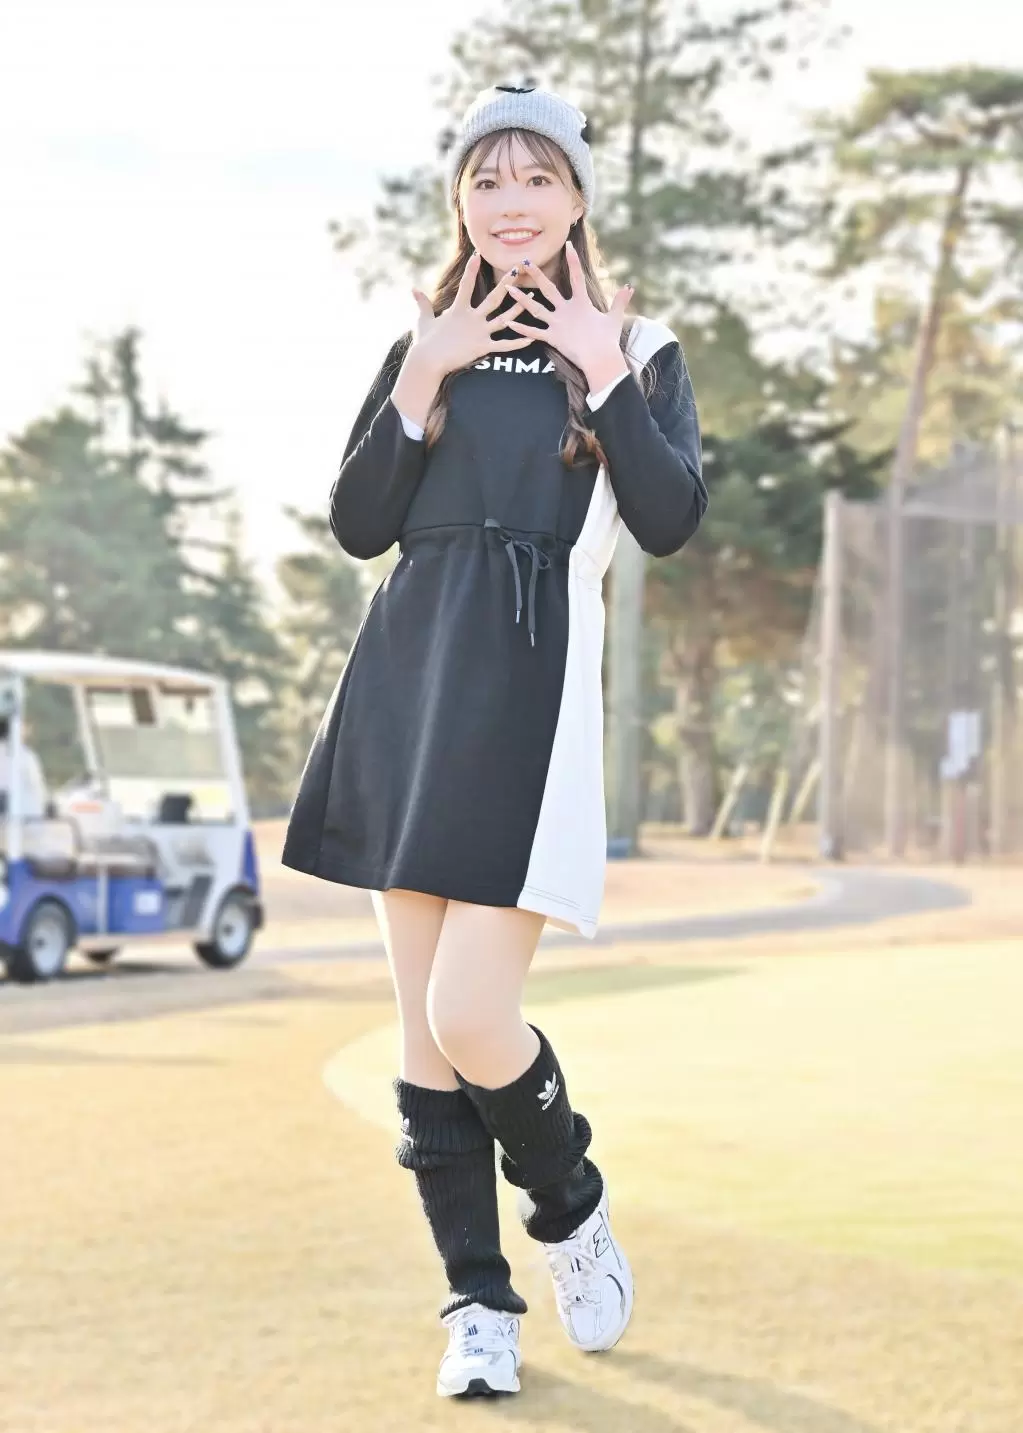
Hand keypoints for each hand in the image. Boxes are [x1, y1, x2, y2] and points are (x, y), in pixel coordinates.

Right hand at [410, 253, 533, 377]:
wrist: (428, 361)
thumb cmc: (425, 342)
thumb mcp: (423, 320)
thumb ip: (422, 304)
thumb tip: (413, 289)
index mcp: (458, 309)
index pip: (466, 285)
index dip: (471, 270)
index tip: (478, 255)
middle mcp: (472, 318)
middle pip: (494, 298)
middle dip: (506, 283)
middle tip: (517, 269)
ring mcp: (479, 332)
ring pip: (504, 318)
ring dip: (518, 308)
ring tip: (532, 297)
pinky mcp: (483, 347)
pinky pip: (504, 345)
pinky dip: (517, 342)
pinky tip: (530, 337)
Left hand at [502, 241, 632, 382]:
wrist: (600, 359)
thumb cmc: (608, 340)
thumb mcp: (615, 318)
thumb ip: (620, 301)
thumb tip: (630, 287)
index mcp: (582, 303)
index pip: (577, 276)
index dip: (573, 260)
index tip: (566, 245)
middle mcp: (567, 310)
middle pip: (548, 289)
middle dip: (536, 274)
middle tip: (524, 261)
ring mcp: (558, 324)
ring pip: (535, 309)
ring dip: (521, 299)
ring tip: (507, 289)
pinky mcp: (553, 338)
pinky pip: (534, 333)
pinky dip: (521, 329)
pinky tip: (508, 322)